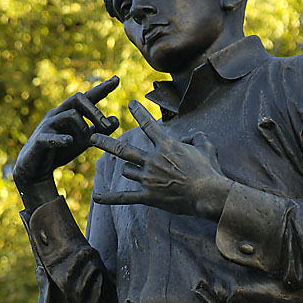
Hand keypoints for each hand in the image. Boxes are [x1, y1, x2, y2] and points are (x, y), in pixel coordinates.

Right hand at [13, 76, 119, 209]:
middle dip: (95, 110)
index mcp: (70, 112)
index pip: (88, 96)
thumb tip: (116, 119)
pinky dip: (61, 138)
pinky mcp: (40, 140)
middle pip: (78, 98)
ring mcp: (48, 125)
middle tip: (106, 125)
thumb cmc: (61, 150)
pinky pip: (50, 136)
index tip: (117, 78)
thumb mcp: (84, 140)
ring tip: (89, 140)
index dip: (102, 88)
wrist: (36, 168)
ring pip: (69, 115)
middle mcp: (59, 113)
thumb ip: (99, 131)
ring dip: (83, 126)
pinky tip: (70, 141)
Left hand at [90, 101, 232, 219]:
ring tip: (129, 170)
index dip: (139, 112)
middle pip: (123, 149)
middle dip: (105, 142)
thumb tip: (191, 137)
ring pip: (128, 171)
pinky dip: (110, 198)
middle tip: (93, 137)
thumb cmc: (209, 170)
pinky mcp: (148, 196)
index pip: (149, 124)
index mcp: (166, 145)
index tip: (130, 103)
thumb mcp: (207, 147)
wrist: (208, 194)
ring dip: (128, 169)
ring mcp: (148, 178)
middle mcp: (152, 159)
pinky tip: (96, 198)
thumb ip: (197, 137)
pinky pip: (124, 197)